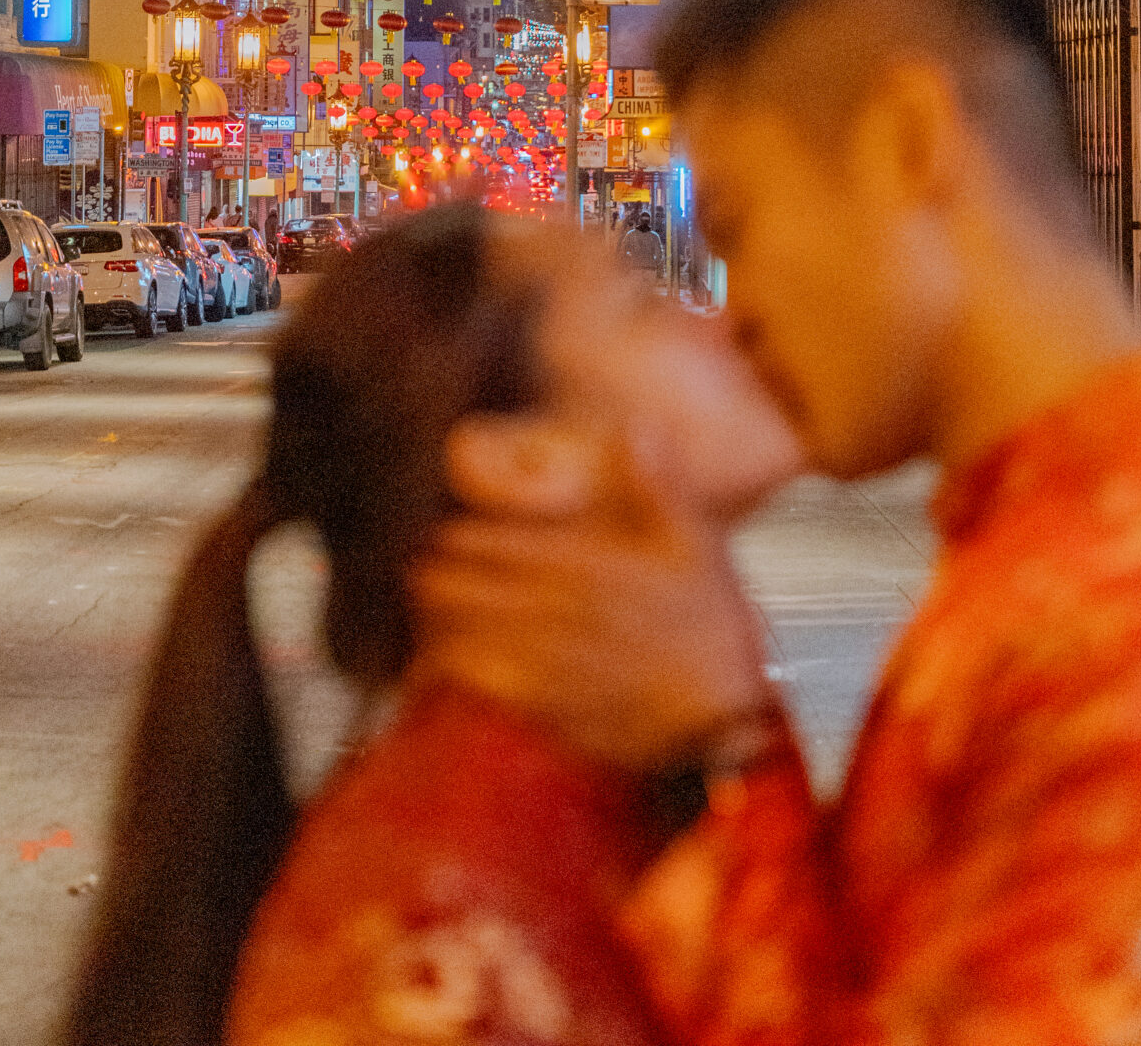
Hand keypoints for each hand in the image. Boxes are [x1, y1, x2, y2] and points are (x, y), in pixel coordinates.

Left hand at [412, 434, 772, 774]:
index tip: (432, 528)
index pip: (500, 544)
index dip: (457, 537)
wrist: (731, 699)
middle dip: (434, 577)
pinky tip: (437, 665)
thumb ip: (656, 481)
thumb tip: (637, 429)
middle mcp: (563, 613)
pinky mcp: (559, 710)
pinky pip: (494, 690)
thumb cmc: (710, 615)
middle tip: (409, 565)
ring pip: (473, 638)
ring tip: (417, 608)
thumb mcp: (691, 535)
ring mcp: (556, 665)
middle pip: (472, 590)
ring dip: (437, 622)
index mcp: (587, 565)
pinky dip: (462, 676)